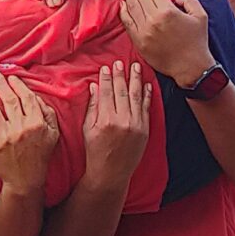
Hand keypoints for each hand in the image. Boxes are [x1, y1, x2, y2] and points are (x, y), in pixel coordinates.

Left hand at [0, 73, 59, 197]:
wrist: (26, 180)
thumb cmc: (40, 156)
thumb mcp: (53, 135)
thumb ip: (49, 114)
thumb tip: (37, 98)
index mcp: (36, 123)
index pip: (26, 98)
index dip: (18, 86)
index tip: (12, 78)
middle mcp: (20, 128)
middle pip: (8, 100)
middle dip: (1, 85)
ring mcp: (4, 136)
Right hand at [80, 63, 153, 182]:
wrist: (110, 173)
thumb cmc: (95, 151)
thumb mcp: (87, 129)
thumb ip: (92, 107)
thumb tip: (94, 87)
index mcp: (105, 120)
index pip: (106, 92)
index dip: (106, 79)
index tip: (105, 68)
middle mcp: (121, 121)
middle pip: (121, 91)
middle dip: (120, 75)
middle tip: (120, 62)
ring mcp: (135, 125)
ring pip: (136, 97)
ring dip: (136, 80)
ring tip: (135, 67)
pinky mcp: (145, 130)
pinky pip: (146, 108)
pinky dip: (147, 96)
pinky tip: (147, 85)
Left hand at [120, 0, 214, 82]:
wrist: (191, 67)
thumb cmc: (197, 41)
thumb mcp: (201, 15)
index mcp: (169, 12)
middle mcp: (154, 20)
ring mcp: (144, 32)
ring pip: (132, 8)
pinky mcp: (139, 42)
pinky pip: (128, 23)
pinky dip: (123, 12)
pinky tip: (123, 5)